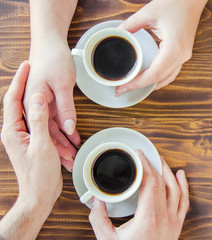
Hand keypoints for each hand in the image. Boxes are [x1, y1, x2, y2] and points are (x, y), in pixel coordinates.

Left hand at [0, 62, 62, 239]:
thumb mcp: (41, 145)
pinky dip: (50, 119)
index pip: (12, 99)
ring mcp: (25, 137)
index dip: (19, 81)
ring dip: (43, 102)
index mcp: (12, 130)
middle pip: (21, 102)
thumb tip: (36, 97)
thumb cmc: (39, 174)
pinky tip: (56, 111)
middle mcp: (16, 131)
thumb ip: (39, 120)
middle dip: (29, 86)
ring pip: (33, 113)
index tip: (27, 65)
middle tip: (36, 70)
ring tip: (49, 86)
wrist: (40, 195)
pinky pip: (42, 124)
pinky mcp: (34, 142)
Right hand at [24, 43, 79, 170]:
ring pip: (51, 127)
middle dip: (59, 148)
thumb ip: (65, 108)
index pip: (44, 132)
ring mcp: (39, 102)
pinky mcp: (47, 99)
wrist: (49, 42)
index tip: (64, 159)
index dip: (54, 146)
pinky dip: (65, 128)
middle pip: (46, 132)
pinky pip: (55, 118)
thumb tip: (68, 127)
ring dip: (64, 140)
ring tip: (75, 153)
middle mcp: (32, 104)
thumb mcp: (62, 85)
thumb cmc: (53, 59)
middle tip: (71, 162)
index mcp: (32, 102)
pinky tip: (73, 137)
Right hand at [89, 150, 189, 239]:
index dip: (145, 165)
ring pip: (176, 189)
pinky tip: (180, 176)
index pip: (150, 182)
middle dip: (154, 165)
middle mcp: (164, 218)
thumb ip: (98, 218)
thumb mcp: (107, 239)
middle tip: (146, 155)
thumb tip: (95, 200)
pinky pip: (184, 202)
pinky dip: (184, 187)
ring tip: (162, 160)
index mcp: (148, 218)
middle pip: (162, 183)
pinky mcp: (176, 226)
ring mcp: (173, 222)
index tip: (138, 155)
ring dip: (168, 172)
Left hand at [115, 0, 207, 95]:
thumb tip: (117, 34)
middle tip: (121, 90)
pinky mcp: (184, 53)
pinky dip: (160, 79)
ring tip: (133, 87)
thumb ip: (130, 25)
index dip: (136, 83)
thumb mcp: (149, 12)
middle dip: (139, 86)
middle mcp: (181, 55)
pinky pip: (172, 72)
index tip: (123, 87)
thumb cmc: (176, 2)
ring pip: (167, 78)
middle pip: (158, 79)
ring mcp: (184, 56)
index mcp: (174, 48)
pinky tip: (150, 81)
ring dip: (150, 85)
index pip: (153, 74)